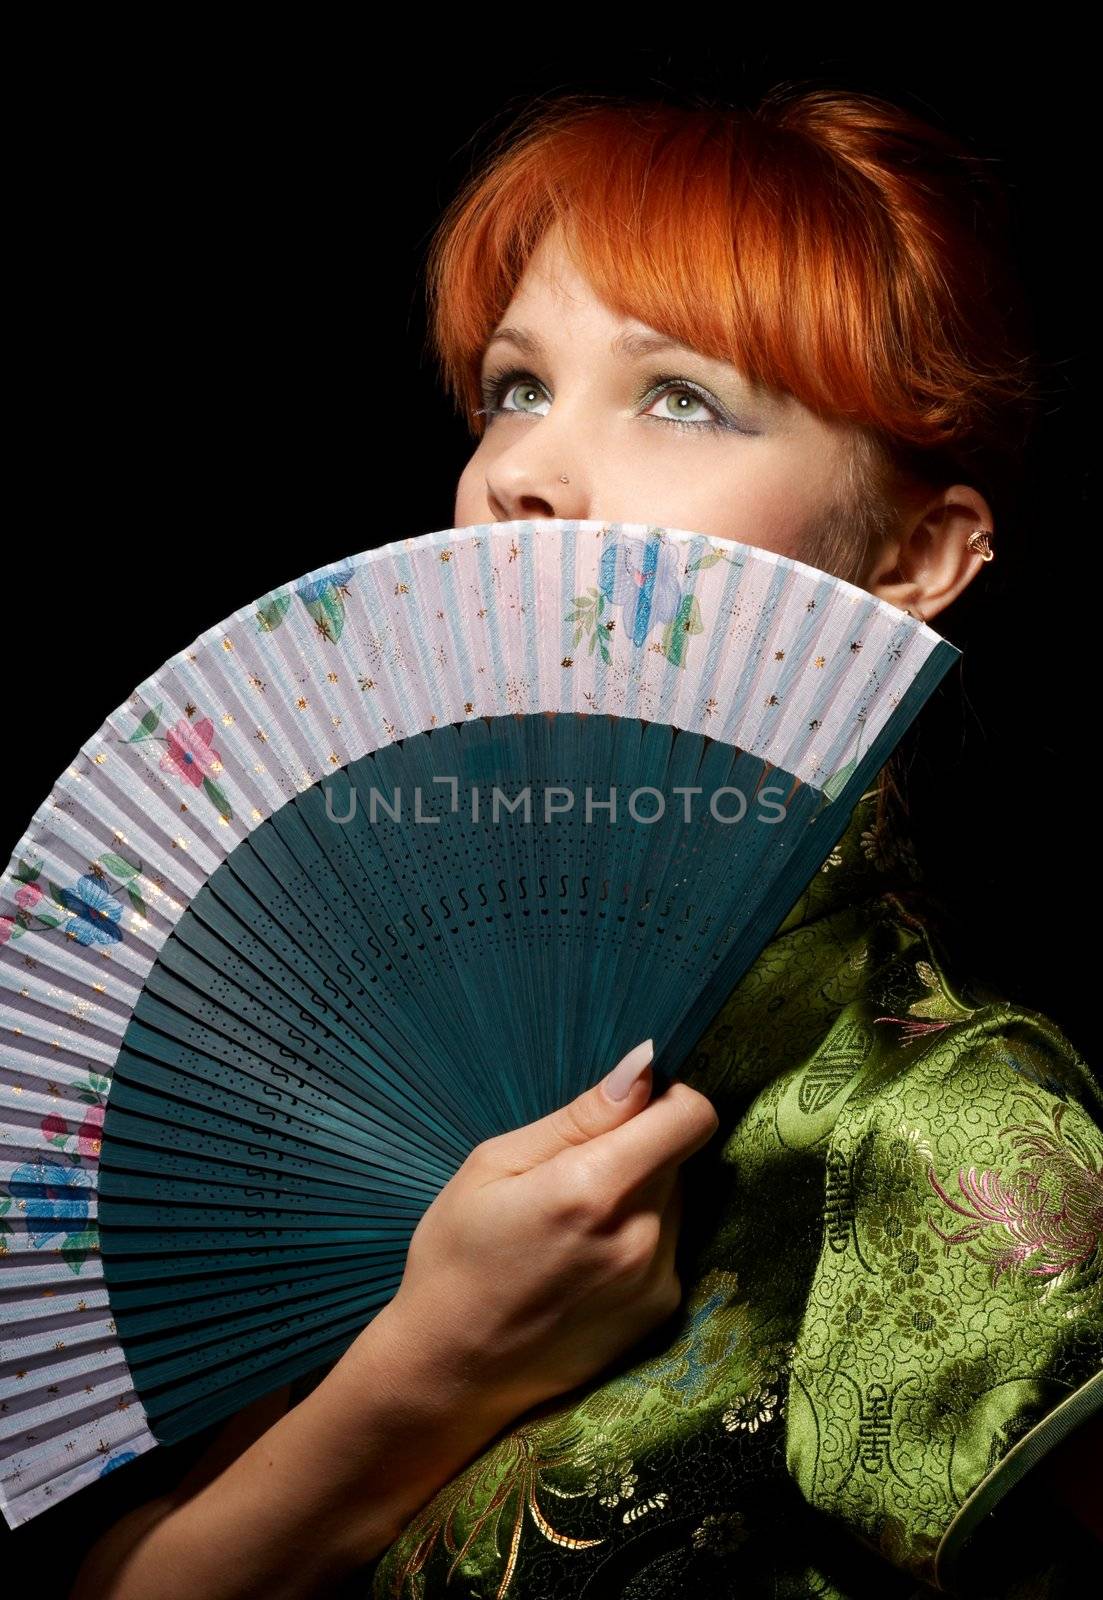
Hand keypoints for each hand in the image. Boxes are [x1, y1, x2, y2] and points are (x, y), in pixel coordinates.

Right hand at [377, 1040, 718, 1419]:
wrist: (452, 1370)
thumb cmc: (457, 1256)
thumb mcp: (495, 1165)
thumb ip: (579, 1117)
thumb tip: (642, 1068)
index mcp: (595, 1188)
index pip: (691, 1117)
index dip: (668, 1097)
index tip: (631, 1105)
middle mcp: (640, 1236)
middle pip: (678, 1156)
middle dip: (639, 1148)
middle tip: (573, 1173)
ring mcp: (655, 1280)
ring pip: (674, 1200)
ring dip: (640, 1193)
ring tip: (573, 1224)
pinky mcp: (660, 1311)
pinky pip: (667, 1244)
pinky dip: (638, 1237)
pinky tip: (584, 1261)